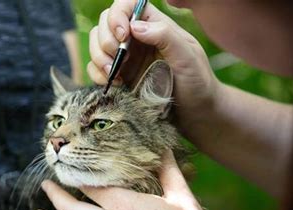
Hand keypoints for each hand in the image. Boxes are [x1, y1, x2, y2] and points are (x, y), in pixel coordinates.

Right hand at [88, 0, 219, 118]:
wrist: (196, 115)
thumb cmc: (198, 84)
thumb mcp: (188, 57)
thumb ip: (165, 37)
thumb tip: (135, 27)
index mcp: (155, 26)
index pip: (126, 5)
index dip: (118, 15)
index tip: (123, 35)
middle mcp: (137, 39)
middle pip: (105, 23)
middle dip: (105, 39)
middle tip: (117, 59)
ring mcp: (125, 59)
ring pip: (96, 44)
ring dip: (98, 57)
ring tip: (112, 73)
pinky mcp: (119, 78)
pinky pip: (95, 69)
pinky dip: (97, 75)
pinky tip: (114, 84)